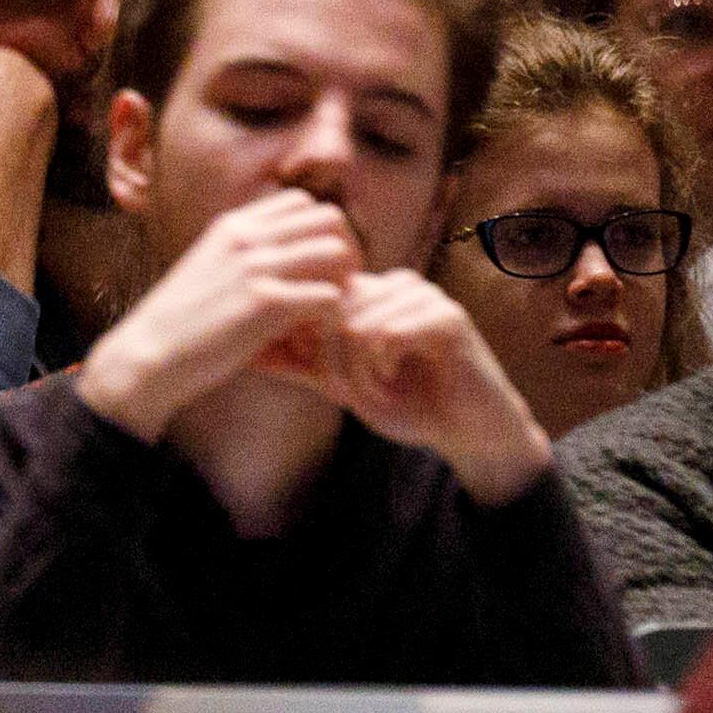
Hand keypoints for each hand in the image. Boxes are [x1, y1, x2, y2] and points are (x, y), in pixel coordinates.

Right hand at [72, 187, 358, 443]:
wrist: (146, 355)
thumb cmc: (178, 322)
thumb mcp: (206, 266)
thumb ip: (242, 251)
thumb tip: (280, 251)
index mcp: (233, 225)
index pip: (302, 202)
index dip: (320, 230)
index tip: (316, 262)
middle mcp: (247, 238)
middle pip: (330, 219)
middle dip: (344, 248)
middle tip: (336, 283)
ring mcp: (257, 269)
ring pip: (336, 252)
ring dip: (343, 280)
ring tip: (328, 309)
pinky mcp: (266, 305)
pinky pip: (329, 295)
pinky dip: (332, 314)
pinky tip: (315, 331)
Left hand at [314, 266, 557, 503]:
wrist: (465, 427)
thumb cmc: (406, 403)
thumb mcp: (341, 384)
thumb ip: (300, 364)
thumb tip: (247, 352)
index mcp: (368, 293)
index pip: (313, 301)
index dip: (307, 345)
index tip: (325, 378)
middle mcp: (394, 284)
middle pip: (330, 312)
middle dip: (332, 363)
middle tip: (352, 392)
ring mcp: (423, 296)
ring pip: (356, 324)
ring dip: (358, 370)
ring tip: (377, 387)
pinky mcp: (448, 316)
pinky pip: (389, 332)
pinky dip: (383, 365)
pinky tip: (395, 377)